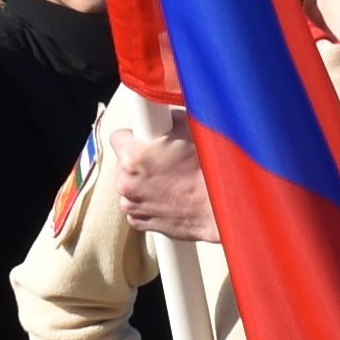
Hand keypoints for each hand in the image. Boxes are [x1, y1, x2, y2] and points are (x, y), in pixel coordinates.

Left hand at [105, 110, 214, 245]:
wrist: (222, 209)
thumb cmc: (209, 172)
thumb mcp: (191, 131)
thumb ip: (168, 120)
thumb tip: (164, 117)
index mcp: (133, 157)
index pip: (117, 137)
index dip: (135, 136)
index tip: (146, 138)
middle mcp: (126, 182)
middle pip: (124, 163)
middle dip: (141, 161)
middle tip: (167, 161)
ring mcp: (132, 205)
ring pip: (131, 186)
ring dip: (145, 182)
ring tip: (172, 181)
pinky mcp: (140, 222)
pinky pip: (138, 206)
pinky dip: (150, 202)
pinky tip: (170, 197)